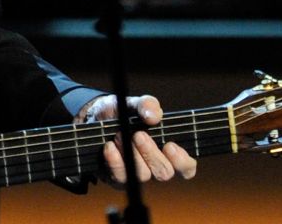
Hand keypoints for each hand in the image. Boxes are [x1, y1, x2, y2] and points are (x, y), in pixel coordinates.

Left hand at [77, 94, 197, 185]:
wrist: (95, 118)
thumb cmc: (123, 113)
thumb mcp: (135, 103)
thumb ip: (147, 105)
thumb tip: (153, 116)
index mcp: (168, 152)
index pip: (186, 167)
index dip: (182, 161)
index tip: (170, 145)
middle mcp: (155, 167)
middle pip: (164, 173)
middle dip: (151, 154)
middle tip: (138, 135)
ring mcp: (136, 175)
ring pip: (142, 175)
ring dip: (131, 154)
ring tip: (119, 135)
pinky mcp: (117, 178)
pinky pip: (120, 178)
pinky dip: (115, 161)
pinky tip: (109, 147)